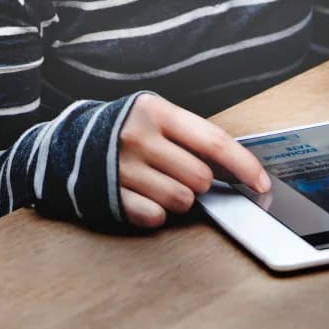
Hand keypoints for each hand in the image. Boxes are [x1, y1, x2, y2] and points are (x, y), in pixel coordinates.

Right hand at [118, 94, 270, 227]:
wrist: (67, 143)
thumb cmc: (126, 128)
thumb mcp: (157, 115)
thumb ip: (192, 135)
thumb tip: (237, 166)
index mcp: (157, 112)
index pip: (214, 142)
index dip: (244, 165)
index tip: (261, 183)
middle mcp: (139, 138)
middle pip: (200, 177)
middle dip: (201, 181)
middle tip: (182, 171)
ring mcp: (122, 168)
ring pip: (181, 200)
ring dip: (179, 198)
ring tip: (160, 181)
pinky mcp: (109, 195)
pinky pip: (154, 216)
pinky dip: (156, 212)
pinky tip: (144, 195)